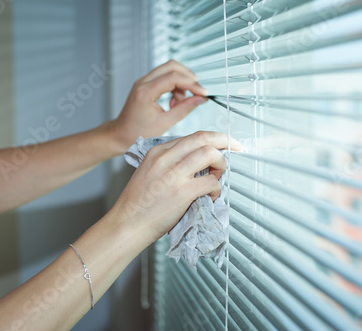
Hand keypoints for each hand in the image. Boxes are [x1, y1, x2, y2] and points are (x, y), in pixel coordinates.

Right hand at [110, 131, 241, 243]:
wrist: (126, 224)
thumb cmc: (138, 204)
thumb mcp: (149, 172)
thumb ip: (170, 164)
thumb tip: (198, 164)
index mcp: (157, 152)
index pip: (192, 136)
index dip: (212, 140)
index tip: (222, 144)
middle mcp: (165, 158)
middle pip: (203, 138)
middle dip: (225, 140)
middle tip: (236, 147)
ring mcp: (174, 174)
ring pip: (209, 153)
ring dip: (221, 163)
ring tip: (218, 175)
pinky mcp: (182, 192)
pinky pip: (210, 182)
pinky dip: (217, 188)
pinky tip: (211, 196)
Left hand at [111, 60, 207, 151]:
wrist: (121, 133)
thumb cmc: (139, 132)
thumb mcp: (165, 123)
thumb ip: (184, 109)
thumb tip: (201, 99)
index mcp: (146, 92)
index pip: (174, 78)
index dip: (192, 84)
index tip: (204, 93)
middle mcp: (143, 82)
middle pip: (172, 66)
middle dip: (188, 78)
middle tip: (196, 93)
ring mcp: (143, 81)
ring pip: (169, 69)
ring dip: (181, 83)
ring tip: (179, 103)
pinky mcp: (146, 83)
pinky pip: (165, 76)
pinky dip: (174, 86)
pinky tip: (173, 102)